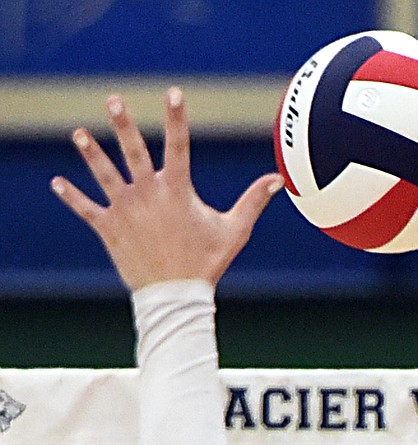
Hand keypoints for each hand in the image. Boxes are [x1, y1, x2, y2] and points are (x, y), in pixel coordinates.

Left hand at [51, 88, 282, 290]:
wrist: (176, 297)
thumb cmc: (206, 263)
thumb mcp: (234, 230)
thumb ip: (254, 201)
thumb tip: (278, 181)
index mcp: (177, 191)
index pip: (179, 145)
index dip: (177, 117)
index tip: (174, 92)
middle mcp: (148, 194)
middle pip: (132, 152)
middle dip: (123, 125)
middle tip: (114, 101)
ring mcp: (125, 210)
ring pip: (104, 175)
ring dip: (91, 154)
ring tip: (79, 134)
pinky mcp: (109, 228)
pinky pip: (86, 209)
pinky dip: (71, 197)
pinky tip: (57, 184)